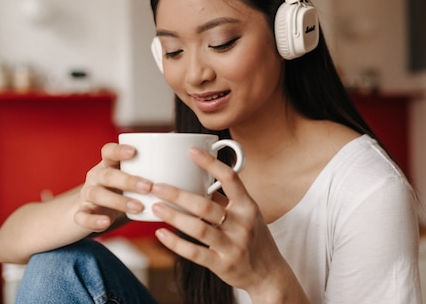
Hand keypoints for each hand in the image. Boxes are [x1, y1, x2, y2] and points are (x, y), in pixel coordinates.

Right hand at [74, 143, 151, 231]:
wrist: (84, 214)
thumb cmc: (115, 193)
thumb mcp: (130, 180)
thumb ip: (152, 169)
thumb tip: (185, 153)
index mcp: (109, 166)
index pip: (108, 151)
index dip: (120, 149)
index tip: (135, 151)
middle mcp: (95, 178)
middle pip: (107, 174)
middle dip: (128, 179)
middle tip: (149, 186)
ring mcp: (86, 197)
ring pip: (97, 195)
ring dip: (118, 201)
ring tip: (139, 207)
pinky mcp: (80, 216)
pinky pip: (83, 217)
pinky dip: (93, 220)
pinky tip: (106, 223)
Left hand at [150, 147, 291, 295]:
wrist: (268, 273)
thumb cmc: (254, 238)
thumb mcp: (247, 214)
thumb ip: (225, 199)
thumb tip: (199, 178)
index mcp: (248, 206)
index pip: (230, 178)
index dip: (210, 163)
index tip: (191, 152)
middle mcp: (242, 224)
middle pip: (206, 205)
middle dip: (178, 195)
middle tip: (157, 186)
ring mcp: (232, 245)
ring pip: (198, 229)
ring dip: (174, 216)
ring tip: (156, 207)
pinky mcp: (222, 264)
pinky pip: (195, 253)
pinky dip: (175, 243)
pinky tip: (161, 234)